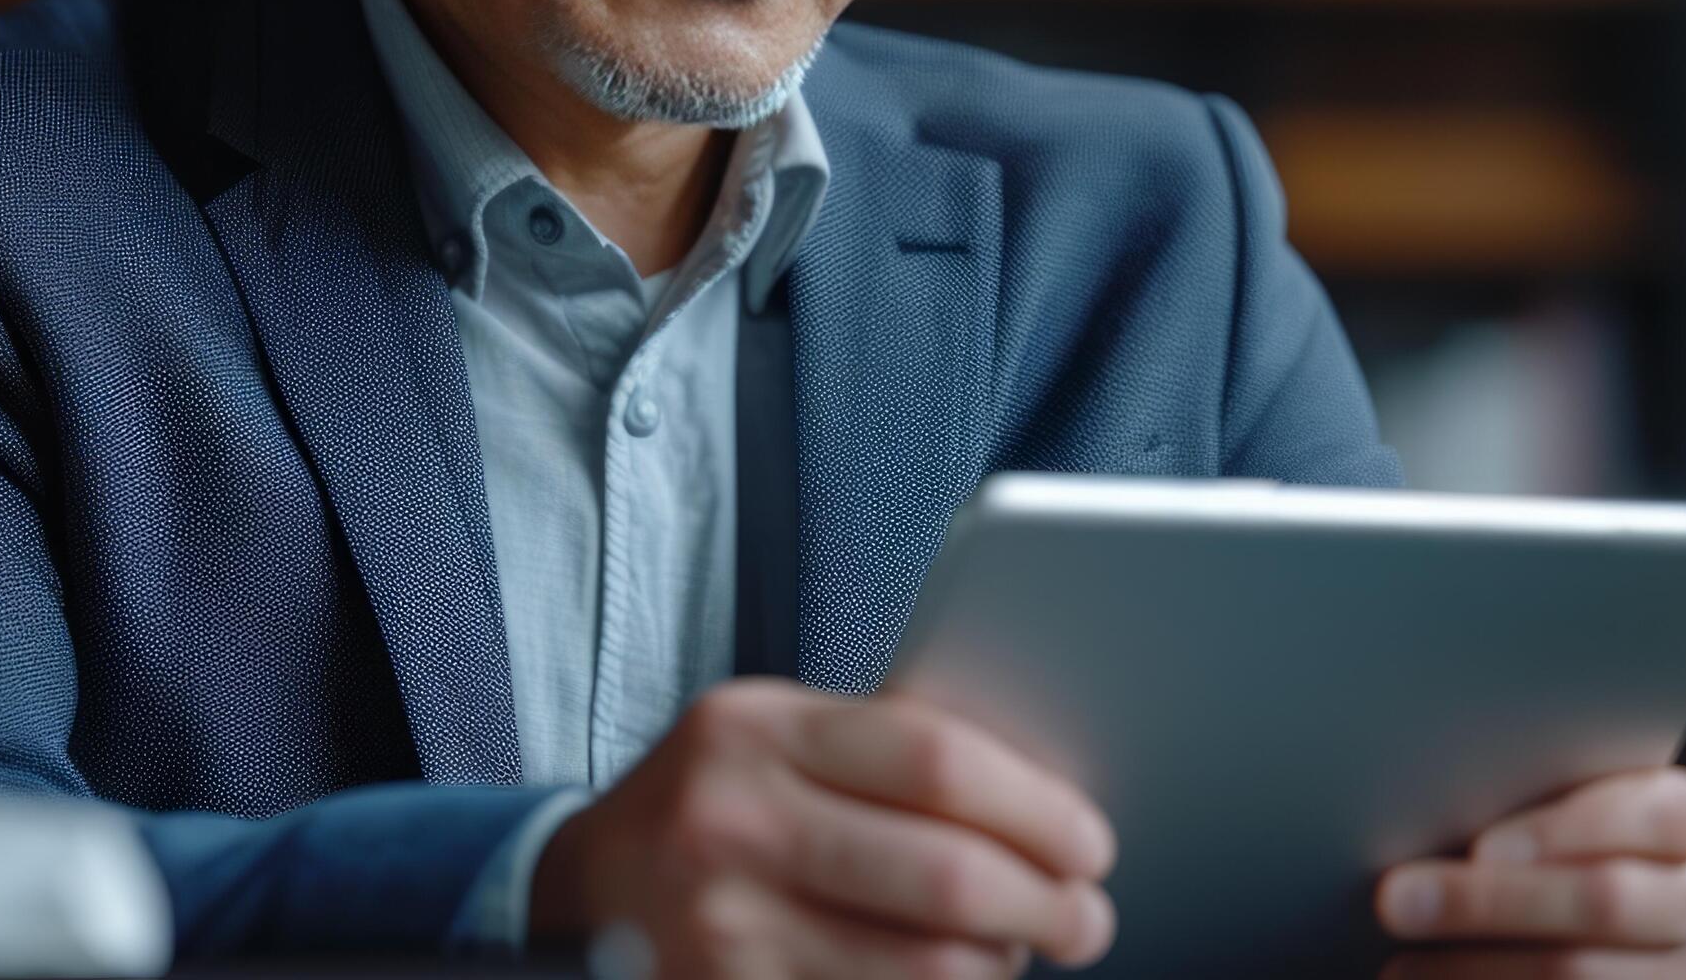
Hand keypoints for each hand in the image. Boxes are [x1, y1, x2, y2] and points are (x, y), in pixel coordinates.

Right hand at [529, 676, 1117, 977]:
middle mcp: (727, 825)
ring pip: (924, 972)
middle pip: (944, 878)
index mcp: (756, 730)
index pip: (936, 760)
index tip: (1092, 841)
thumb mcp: (780, 736)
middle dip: (1044, 906)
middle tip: (1086, 918)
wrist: (592, 880)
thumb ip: (887, 749)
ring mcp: (717, 933)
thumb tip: (1048, 791)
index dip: (1037, 808)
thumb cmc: (723, 798)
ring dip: (996, 971)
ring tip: (1017, 954)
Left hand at [1372, 767, 1685, 979]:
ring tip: (1400, 966)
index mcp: (1685, 822)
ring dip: (1473, 969)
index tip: (1479, 847)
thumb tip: (1428, 793)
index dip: (1562, 831)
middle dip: (1490, 901)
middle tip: (1395, 899)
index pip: (1649, 816)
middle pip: (1604, 900)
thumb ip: (1537, 797)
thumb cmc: (1584, 851)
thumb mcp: (1583, 809)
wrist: (1649, 944)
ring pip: (1579, 974)